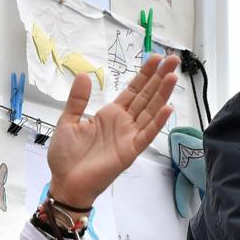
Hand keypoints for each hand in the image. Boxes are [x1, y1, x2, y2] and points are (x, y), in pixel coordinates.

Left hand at [46, 54, 178, 208]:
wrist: (65, 182)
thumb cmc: (65, 156)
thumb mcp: (67, 121)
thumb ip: (78, 99)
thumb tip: (84, 75)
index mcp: (110, 114)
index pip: (133, 90)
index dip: (145, 74)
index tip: (156, 58)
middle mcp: (124, 123)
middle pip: (146, 96)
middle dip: (160, 77)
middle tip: (174, 59)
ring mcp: (129, 136)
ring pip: (150, 111)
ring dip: (162, 94)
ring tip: (173, 76)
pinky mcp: (130, 151)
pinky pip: (147, 134)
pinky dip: (157, 122)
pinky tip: (167, 108)